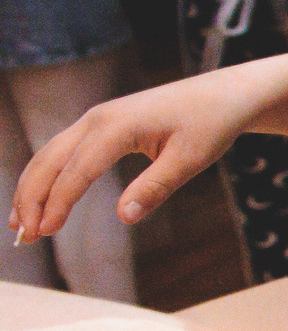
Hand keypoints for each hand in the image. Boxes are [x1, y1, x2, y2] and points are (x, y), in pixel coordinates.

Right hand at [10, 68, 258, 241]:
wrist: (224, 94)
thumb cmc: (211, 124)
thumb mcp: (190, 160)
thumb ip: (155, 188)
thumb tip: (124, 217)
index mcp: (118, 125)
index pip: (77, 170)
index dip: (58, 203)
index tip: (45, 232)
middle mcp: (97, 118)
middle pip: (50, 161)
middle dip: (32, 198)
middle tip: (24, 236)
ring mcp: (96, 119)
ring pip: (51, 155)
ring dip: (32, 188)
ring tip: (19, 224)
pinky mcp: (101, 124)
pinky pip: (64, 151)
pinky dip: (47, 175)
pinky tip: (41, 199)